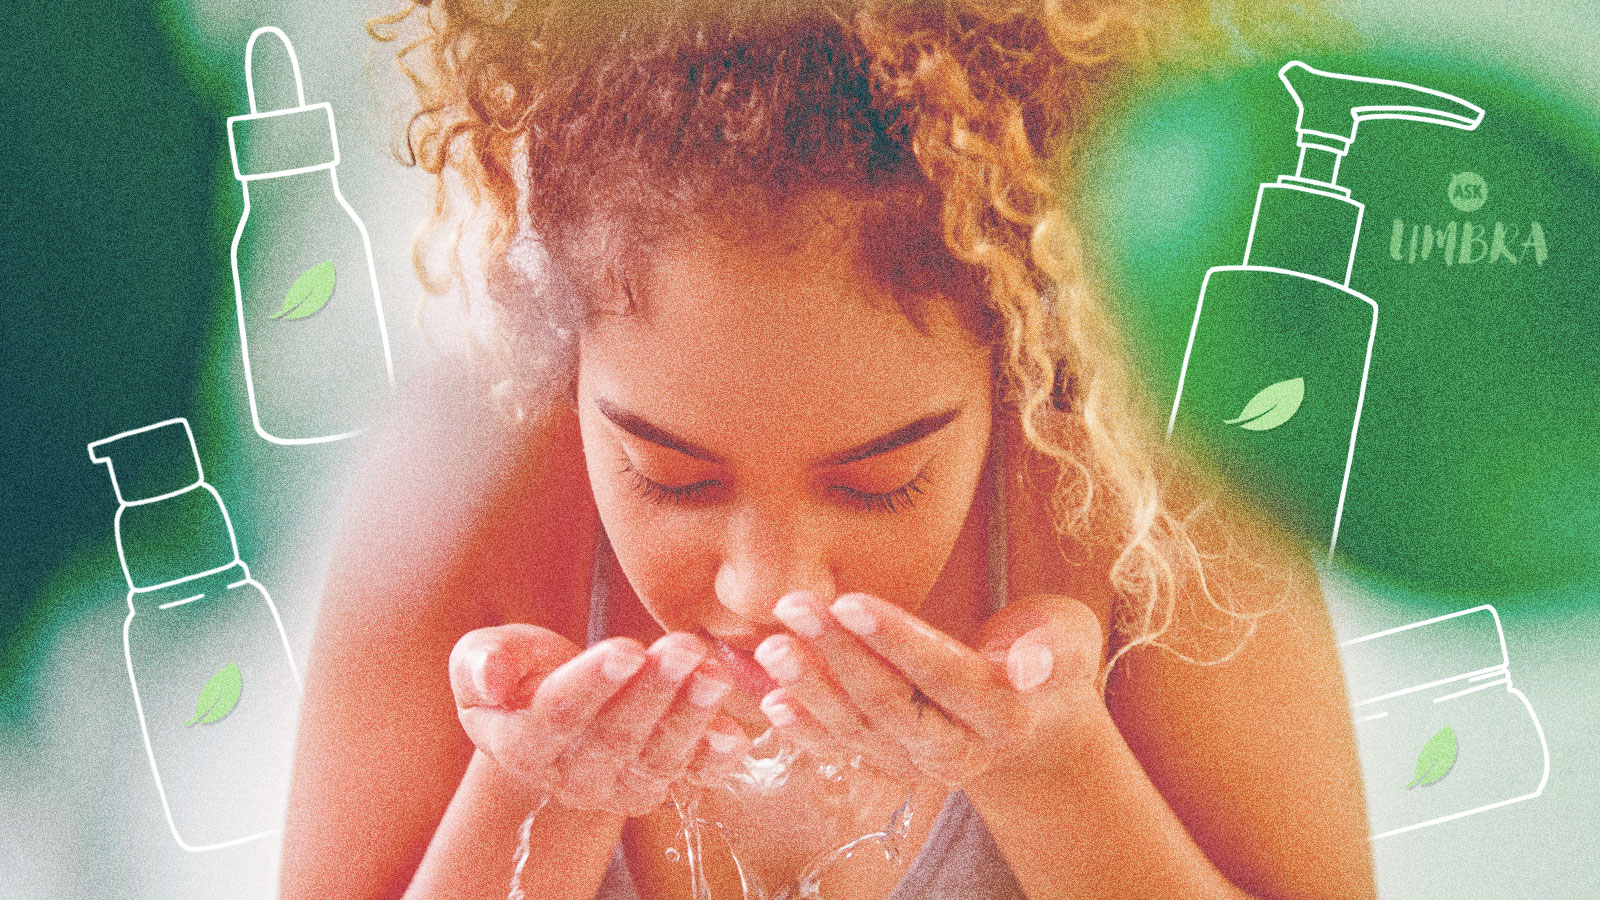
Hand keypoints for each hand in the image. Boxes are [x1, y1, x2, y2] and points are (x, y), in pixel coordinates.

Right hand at [448, 625, 754, 816]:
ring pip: (658, 758)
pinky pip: (693, 777)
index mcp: (522, 745)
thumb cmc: (520, 673)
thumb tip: (489, 676)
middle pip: (615, 738)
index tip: (626, 650)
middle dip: (653, 692)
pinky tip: (734, 731)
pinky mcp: (663, 782)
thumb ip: (480, 663)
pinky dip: (715, 757)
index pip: (557, 717)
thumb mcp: (483, 656)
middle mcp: (573, 778)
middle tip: (684, 649)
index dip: (592, 684)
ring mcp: (622, 786)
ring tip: (712, 674)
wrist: (554, 707)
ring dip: (690, 716)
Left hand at [752, 591, 1104, 785]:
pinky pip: (841, 748)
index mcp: (1005, 716)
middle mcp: (958, 750)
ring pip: (856, 728)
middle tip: (795, 607)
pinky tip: (772, 700)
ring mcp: (918, 763)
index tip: (850, 601)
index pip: (942, 674)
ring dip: (809, 687)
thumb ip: (1054, 648)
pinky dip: (804, 728)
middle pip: (888, 703)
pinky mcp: (889, 762)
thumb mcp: (1070, 639)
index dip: (895, 639)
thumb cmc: (1051, 656)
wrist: (1036, 719)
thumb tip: (1033, 666)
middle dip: (837, 654)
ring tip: (772, 647)